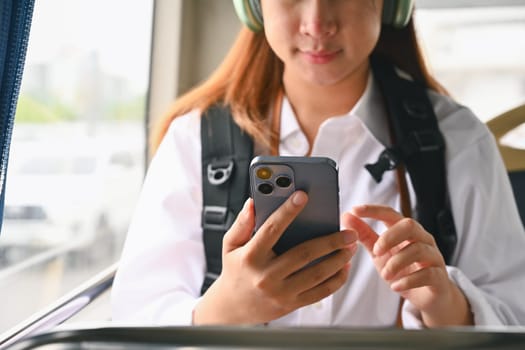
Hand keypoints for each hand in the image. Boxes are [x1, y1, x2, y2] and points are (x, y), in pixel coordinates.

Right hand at [193, 191, 357, 324]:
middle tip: (348, 231)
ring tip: (351, 246)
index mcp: (251, 256)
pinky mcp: (292, 304)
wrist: (232, 309)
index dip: (288, 211)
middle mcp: (267, 276)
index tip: (302, 196)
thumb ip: (242, 223)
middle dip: (331, 241)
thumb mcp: (230, 245)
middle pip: (304, 254)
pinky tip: (344, 267)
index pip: (272, 229)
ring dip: (339, 260)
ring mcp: (281, 292)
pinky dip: (336, 280)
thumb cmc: (235, 271)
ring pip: (317, 274)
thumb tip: (253, 202)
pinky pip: (320, 292)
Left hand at [342, 205, 472, 326]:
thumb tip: (346, 216)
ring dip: (396, 263)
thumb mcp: (380, 253)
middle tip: (376, 251)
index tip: (355, 211)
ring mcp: (433, 257)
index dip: (373, 210)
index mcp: (405, 231)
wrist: (427, 297)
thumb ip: (364, 235)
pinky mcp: (440, 277)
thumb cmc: (403, 270)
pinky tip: (396, 286)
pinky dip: (408, 281)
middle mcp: (422, 239)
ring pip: (418, 250)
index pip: (390, 214)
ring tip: (385, 275)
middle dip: (390, 237)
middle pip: (409, 225)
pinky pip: (428, 274)